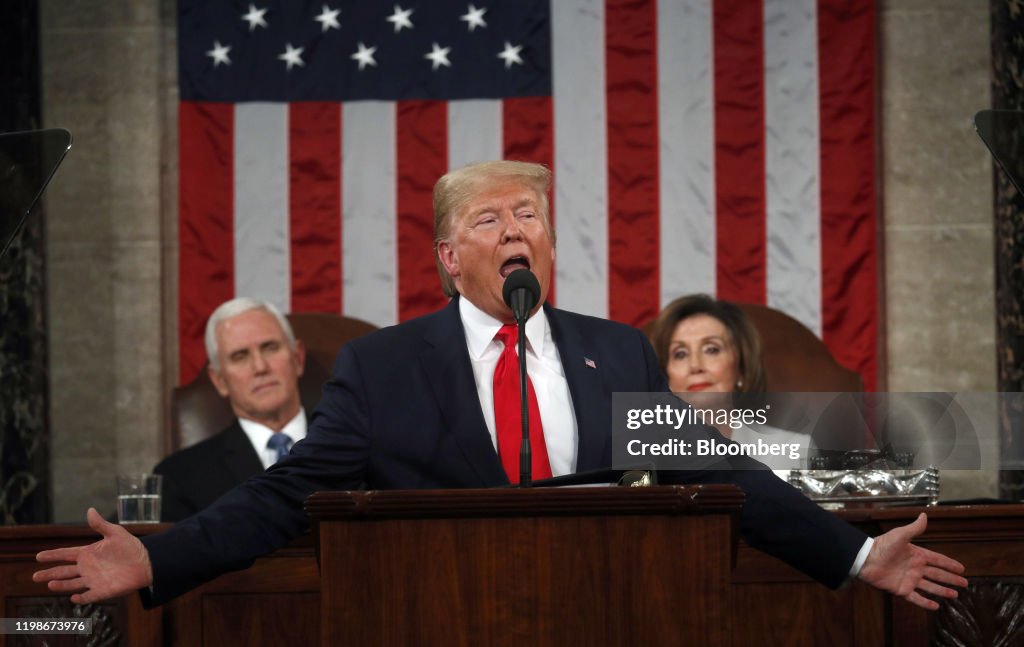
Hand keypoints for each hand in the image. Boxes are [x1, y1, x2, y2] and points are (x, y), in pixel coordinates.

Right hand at [33, 508, 153, 603]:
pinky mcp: (103, 591)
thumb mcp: (115, 533)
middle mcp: (87, 568)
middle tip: (35, 576)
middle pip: (64, 571)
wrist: (147, 562)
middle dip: (50, 573)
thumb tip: (90, 510)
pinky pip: (89, 596)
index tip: (38, 556)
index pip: (66, 554)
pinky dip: (82, 598)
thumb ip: (100, 525)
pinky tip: (74, 597)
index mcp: (88, 553)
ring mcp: (94, 580)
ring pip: (73, 584)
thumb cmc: (131, 547)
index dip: (53, 555)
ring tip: (50, 584)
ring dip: (62, 585)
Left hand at [858, 512, 966, 610]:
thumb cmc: (882, 545)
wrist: (866, 559)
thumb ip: (914, 528)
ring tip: (955, 595)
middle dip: (951, 579)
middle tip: (964, 584)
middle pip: (938, 575)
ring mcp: (909, 580)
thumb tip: (924, 515)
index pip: (937, 560)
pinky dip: (926, 603)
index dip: (949, 564)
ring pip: (930, 587)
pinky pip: (916, 598)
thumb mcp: (900, 535)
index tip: (961, 568)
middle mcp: (915, 568)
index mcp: (916, 555)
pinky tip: (936, 607)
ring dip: (942, 591)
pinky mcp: (901, 590)